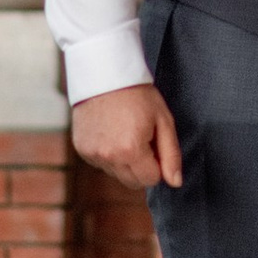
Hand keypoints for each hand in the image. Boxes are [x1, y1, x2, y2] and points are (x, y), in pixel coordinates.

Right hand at [69, 80, 183, 190]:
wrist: (105, 74)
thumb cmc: (138, 95)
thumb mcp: (163, 120)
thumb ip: (171, 154)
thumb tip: (175, 182)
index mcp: (131, 150)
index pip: (151, 180)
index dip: (157, 164)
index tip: (154, 143)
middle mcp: (109, 157)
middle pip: (133, 182)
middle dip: (142, 166)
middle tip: (141, 137)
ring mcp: (92, 154)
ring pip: (116, 174)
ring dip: (124, 161)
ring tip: (124, 132)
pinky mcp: (81, 149)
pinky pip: (101, 164)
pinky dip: (108, 154)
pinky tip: (110, 131)